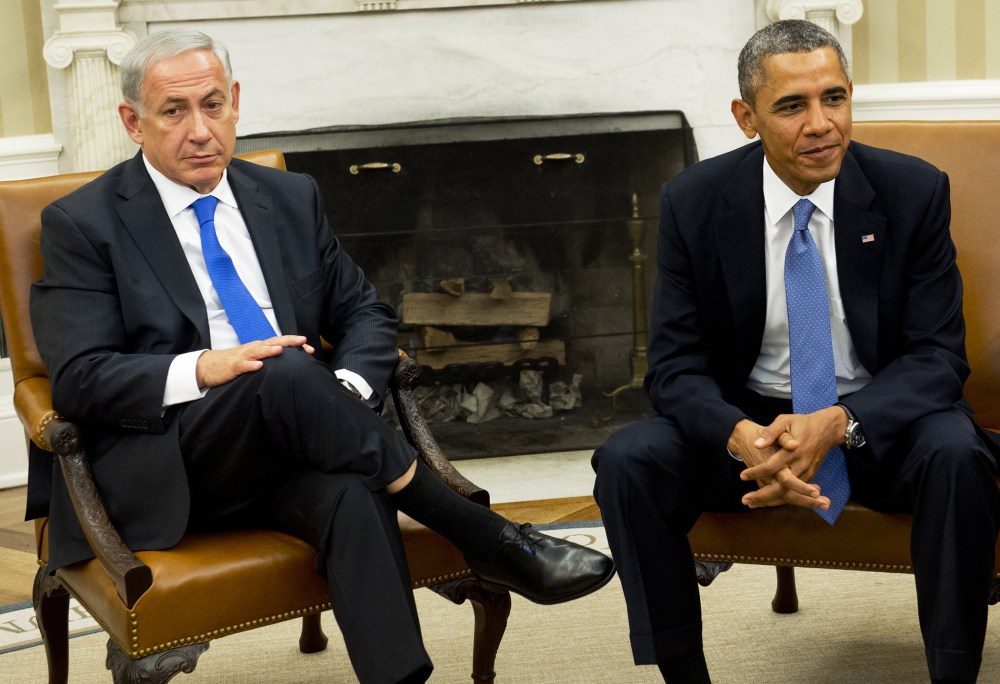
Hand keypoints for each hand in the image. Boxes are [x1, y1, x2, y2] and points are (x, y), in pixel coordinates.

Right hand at [195, 335, 313, 388]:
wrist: (209, 366)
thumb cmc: (235, 362)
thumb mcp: (254, 359)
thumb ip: (269, 359)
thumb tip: (289, 363)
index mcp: (259, 348)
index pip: (279, 343)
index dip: (294, 344)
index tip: (309, 348)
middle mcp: (253, 349)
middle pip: (272, 343)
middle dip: (287, 342)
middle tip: (302, 341)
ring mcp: (242, 357)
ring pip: (257, 352)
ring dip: (269, 351)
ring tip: (281, 350)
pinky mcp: (233, 366)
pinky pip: (242, 365)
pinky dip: (251, 365)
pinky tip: (259, 366)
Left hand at [727, 418, 827, 510]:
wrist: (827, 429)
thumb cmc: (803, 423)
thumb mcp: (784, 421)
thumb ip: (770, 433)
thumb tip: (757, 445)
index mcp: (793, 451)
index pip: (772, 466)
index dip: (756, 472)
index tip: (742, 476)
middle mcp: (800, 465)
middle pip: (781, 487)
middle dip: (763, 496)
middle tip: (745, 501)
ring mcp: (806, 472)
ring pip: (789, 494)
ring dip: (770, 501)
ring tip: (751, 504)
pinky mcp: (809, 476)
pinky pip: (794, 492)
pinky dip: (780, 498)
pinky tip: (766, 501)